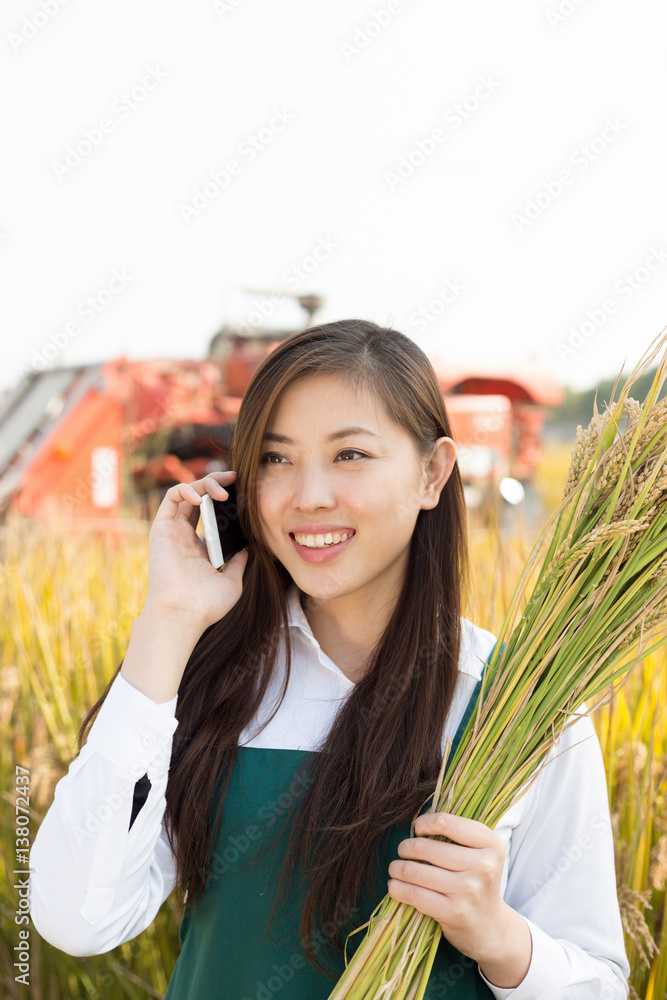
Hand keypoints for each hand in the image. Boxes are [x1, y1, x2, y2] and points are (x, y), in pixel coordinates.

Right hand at [143, 471, 248, 632]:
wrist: (184, 613)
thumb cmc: (206, 605)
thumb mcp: (231, 581)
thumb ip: (238, 562)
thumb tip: (248, 548)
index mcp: (200, 547)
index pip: (213, 514)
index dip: (227, 500)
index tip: (245, 492)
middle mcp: (185, 536)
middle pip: (201, 498)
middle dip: (218, 483)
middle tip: (235, 478)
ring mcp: (173, 531)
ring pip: (187, 493)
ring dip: (206, 484)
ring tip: (223, 490)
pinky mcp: (162, 528)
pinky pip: (172, 497)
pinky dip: (187, 489)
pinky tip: (202, 497)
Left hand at [387, 811, 531, 988]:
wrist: (490, 927)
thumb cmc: (477, 881)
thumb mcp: (480, 851)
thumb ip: (457, 832)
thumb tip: (417, 820)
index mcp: (491, 844)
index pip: (444, 822)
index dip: (423, 823)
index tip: (417, 829)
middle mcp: (484, 866)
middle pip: (424, 847)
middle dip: (405, 847)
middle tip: (403, 851)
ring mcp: (469, 891)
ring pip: (414, 871)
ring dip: (397, 868)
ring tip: (396, 868)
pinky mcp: (454, 913)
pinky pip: (413, 894)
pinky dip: (397, 888)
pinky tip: (395, 886)